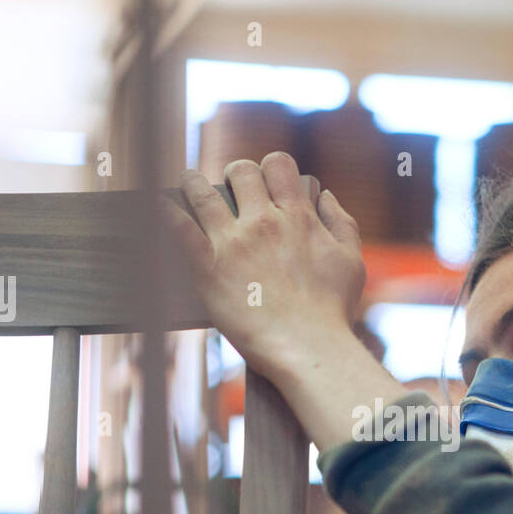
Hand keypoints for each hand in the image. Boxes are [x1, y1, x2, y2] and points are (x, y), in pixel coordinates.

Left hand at [161, 152, 366, 383]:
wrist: (308, 347)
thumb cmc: (332, 311)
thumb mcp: (352, 261)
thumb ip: (341, 222)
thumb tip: (325, 194)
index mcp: (298, 217)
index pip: (278, 165)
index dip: (270, 167)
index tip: (265, 178)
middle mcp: (264, 222)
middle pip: (241, 173)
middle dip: (235, 173)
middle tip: (229, 184)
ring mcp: (233, 243)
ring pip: (202, 194)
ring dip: (193, 183)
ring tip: (188, 182)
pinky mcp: (208, 268)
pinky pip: (179, 229)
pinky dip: (166, 212)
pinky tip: (160, 205)